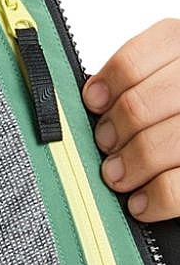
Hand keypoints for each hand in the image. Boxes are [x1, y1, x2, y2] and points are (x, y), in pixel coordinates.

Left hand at [82, 19, 179, 222]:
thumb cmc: (175, 109)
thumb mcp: (164, 79)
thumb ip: (137, 84)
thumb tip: (93, 103)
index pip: (133, 61)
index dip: (106, 85)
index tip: (93, 103)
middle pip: (138, 106)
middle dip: (114, 131)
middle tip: (105, 144)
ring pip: (158, 146)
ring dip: (129, 166)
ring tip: (117, 176)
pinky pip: (178, 187)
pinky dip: (154, 198)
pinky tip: (141, 203)